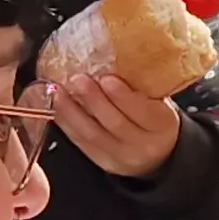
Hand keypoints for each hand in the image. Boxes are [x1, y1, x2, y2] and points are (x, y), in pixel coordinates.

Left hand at [34, 72, 182, 178]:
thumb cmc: (156, 118)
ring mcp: (122, 157)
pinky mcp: (103, 162)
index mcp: (162, 124)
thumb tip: (111, 57)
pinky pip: (81, 143)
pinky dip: (66, 124)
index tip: (107, 78)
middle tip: (78, 79)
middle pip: (115, 124)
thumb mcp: (159, 100)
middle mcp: (144, 145)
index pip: (143, 111)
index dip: (123, 96)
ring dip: (72, 112)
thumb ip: (140, 85)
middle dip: (93, 100)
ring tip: (59, 92)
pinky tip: (56, 108)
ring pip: (93, 135)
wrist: (161, 153)